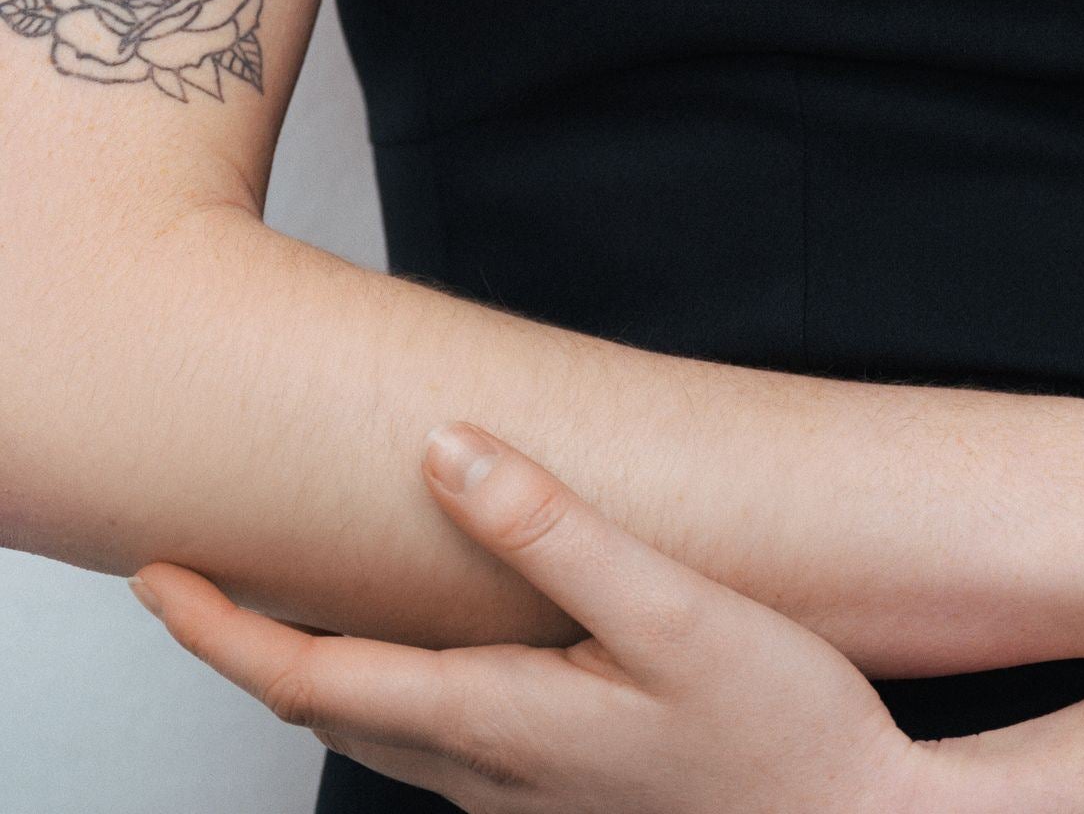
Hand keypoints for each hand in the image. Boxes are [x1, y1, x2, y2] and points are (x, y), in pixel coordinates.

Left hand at [129, 420, 953, 813]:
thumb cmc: (779, 729)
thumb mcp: (674, 610)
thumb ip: (555, 530)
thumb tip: (447, 450)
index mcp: (498, 722)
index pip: (313, 678)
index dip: (222, 628)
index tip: (159, 573)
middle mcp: (488, 774)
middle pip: (326, 707)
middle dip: (243, 644)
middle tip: (186, 572)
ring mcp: (521, 797)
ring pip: (378, 729)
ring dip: (309, 666)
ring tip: (275, 596)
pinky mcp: (559, 796)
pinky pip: (435, 739)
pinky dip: (383, 685)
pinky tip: (413, 646)